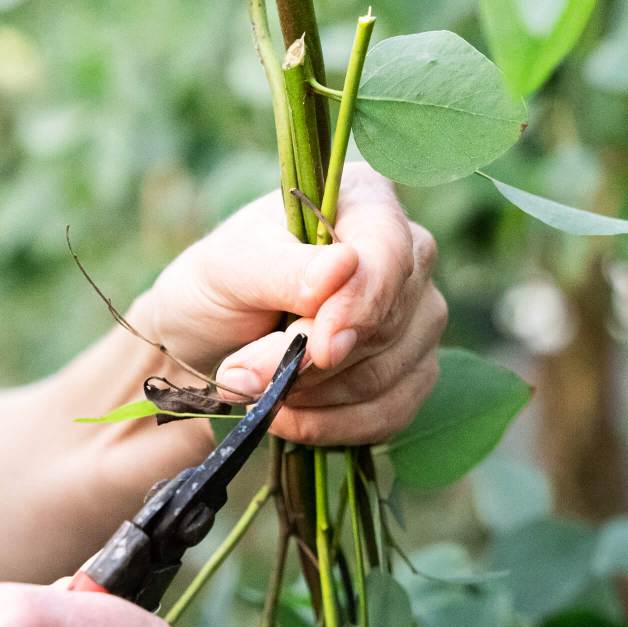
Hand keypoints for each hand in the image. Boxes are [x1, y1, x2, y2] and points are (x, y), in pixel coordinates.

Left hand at [148, 163, 446, 443]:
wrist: (209, 340)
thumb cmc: (220, 284)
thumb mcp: (232, 266)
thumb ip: (286, 269)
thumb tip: (342, 270)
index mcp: (368, 201)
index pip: (392, 250)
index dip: (361, 303)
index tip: (320, 348)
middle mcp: (410, 255)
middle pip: (389, 321)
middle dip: (311, 359)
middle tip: (244, 369)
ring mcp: (419, 316)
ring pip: (390, 374)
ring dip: (314, 395)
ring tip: (254, 386)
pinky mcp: (412, 372)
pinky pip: (392, 412)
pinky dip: (333, 425)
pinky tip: (287, 417)